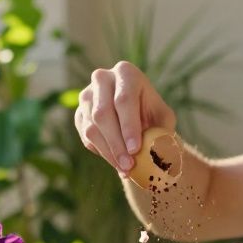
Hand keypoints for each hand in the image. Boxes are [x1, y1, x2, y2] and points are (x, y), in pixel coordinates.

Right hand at [74, 61, 176, 176]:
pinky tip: (116, 161)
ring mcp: (86, 96)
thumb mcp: (163, 119)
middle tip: (129, 165)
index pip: (124, 99)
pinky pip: (86, 137)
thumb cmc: (152, 113)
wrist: (136, 113)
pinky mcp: (79, 114)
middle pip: (103, 113)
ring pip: (92, 128)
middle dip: (116, 143)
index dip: (129, 126)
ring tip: (125, 169)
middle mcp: (102, 79)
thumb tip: (155, 155)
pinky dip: (101, 152)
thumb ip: (162, 132)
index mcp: (126, 73)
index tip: (135, 149)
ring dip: (109, 152)